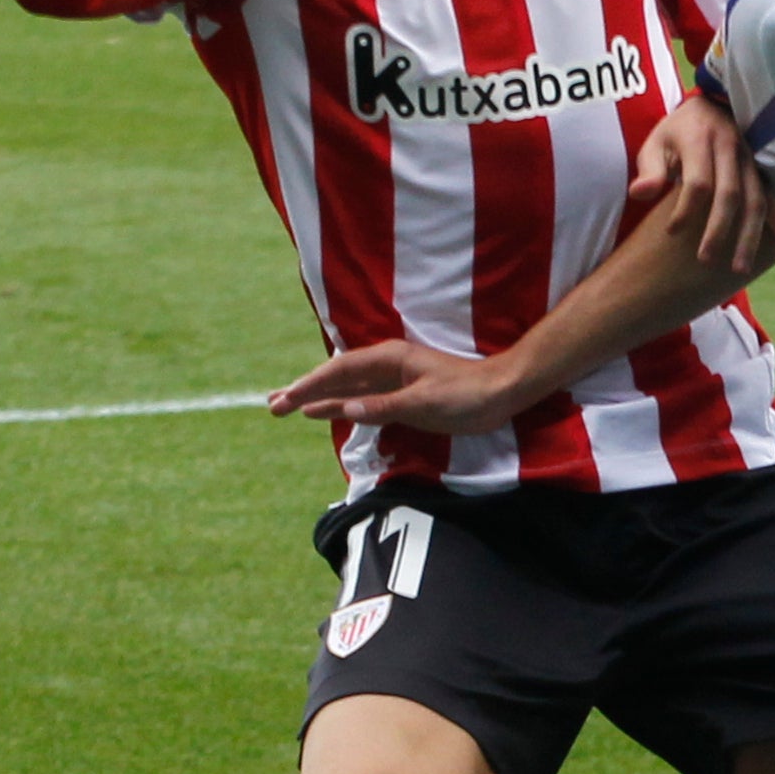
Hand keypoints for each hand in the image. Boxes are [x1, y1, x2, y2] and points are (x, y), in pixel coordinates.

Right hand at [268, 339, 521, 434]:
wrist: (501, 394)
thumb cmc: (466, 394)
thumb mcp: (424, 402)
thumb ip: (384, 407)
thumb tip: (344, 409)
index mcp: (388, 359)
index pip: (339, 371)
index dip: (310, 386)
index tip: (286, 400)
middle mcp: (387, 367)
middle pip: (336, 378)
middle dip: (304, 390)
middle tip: (273, 405)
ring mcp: (394, 382)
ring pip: (347, 390)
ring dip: (319, 399)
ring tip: (288, 406)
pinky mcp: (404, 398)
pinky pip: (364, 402)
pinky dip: (343, 408)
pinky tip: (328, 413)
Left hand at [632, 92, 774, 274]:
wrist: (713, 105)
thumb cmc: (679, 132)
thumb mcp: (657, 142)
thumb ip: (650, 169)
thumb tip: (639, 194)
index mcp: (702, 139)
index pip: (698, 182)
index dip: (685, 210)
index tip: (671, 232)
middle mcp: (731, 148)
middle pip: (729, 194)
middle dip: (718, 229)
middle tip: (705, 260)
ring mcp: (752, 160)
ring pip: (755, 201)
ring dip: (748, 236)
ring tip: (739, 269)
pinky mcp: (764, 172)